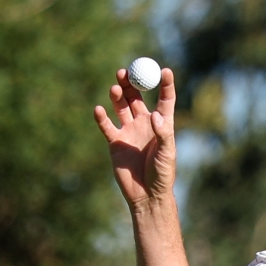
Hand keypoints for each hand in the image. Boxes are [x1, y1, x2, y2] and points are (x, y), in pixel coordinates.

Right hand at [94, 68, 177, 210]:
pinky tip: (99, 111)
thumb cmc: (162, 175)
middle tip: (125, 72)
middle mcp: (144, 123)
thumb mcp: (166, 153)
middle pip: (136, 96)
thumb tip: (154, 114)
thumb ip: (162, 133)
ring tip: (115, 89)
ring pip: (121, 106)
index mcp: (162, 123)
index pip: (164, 99)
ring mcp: (129, 131)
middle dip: (131, 82)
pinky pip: (106, 125)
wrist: (146, 195)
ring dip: (117, 95)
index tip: (164, 70)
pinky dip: (101, 117)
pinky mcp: (116, 142)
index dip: (165, 84)